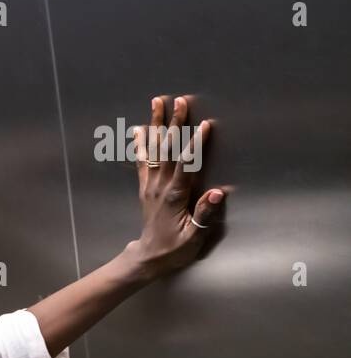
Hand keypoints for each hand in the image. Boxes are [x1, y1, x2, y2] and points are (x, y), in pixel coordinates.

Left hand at [127, 94, 228, 277]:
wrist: (149, 257)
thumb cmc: (175, 249)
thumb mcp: (194, 238)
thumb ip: (204, 215)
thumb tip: (217, 193)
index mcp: (175, 196)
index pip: (187, 165)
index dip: (196, 145)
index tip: (205, 125)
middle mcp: (160, 186)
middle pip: (168, 150)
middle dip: (174, 124)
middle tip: (179, 101)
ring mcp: (151, 185)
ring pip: (154, 150)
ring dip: (156, 125)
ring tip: (157, 102)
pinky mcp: (146, 187)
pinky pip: (142, 161)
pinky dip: (141, 143)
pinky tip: (139, 128)